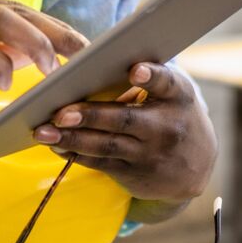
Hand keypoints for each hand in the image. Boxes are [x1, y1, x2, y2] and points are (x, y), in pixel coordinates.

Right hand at [0, 0, 88, 138]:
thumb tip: (19, 57)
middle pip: (14, 8)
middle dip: (56, 31)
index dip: (47, 24)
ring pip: (2, 19)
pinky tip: (7, 86)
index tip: (76, 45)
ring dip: (37, 43)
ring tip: (55, 69)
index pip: (10, 6)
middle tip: (85, 55)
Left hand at [32, 62, 216, 210]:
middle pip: (125, 119)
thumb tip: (93, 67)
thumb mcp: (174, 94)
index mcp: (178, 96)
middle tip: (59, 113)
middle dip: (90, 116)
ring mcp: (152, 154)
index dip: (151, 76)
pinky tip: (57, 146)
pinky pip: (102, 164)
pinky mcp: (137, 175)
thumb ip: (147, 79)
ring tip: (43, 132)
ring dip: (72, 139)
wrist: (197, 165)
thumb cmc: (175, 114)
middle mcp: (168, 127)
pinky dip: (77, 154)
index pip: (166, 83)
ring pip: (107, 145)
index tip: (135, 71)